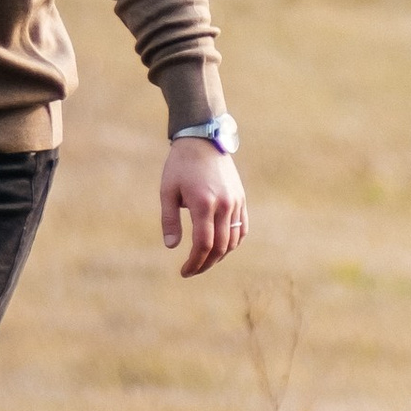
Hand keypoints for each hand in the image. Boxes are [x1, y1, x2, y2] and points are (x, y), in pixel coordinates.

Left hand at [161, 138, 246, 277]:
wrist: (203, 138)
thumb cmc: (180, 165)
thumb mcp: (167, 190)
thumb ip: (169, 219)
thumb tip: (172, 246)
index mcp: (203, 203)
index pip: (203, 244)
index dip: (194, 262)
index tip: (184, 271)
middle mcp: (223, 205)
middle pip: (220, 247)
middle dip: (205, 264)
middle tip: (191, 271)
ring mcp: (235, 202)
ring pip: (233, 240)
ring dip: (219, 256)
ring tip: (204, 261)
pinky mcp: (241, 198)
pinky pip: (242, 228)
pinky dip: (233, 242)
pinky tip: (221, 248)